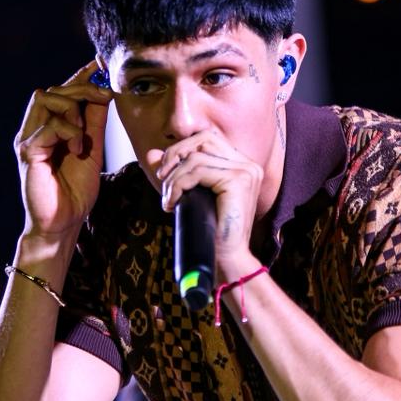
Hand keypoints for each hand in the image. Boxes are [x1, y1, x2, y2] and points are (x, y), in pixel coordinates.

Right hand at [14, 61, 112, 239]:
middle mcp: (35, 129)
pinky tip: (77, 149)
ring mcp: (28, 140)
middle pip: (51, 90)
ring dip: (71, 109)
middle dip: (81, 89)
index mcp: (50, 127)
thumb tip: (105, 93)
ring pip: (45, 100)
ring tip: (84, 134)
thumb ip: (94, 122)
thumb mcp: (92, 149)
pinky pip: (46, 127)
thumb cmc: (75, 190)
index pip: (61, 92)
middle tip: (104, 97)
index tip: (100, 64)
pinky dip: (68, 133)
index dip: (80, 76)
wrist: (63, 223)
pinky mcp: (27, 153)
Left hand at [148, 127, 262, 269]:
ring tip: (168, 199)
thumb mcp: (190, 196)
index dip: (182, 149)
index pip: (208, 140)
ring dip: (174, 177)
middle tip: (162, 178)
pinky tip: (172, 204)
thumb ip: (175, 172)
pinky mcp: (238, 181)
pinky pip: (197, 172)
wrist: (227, 260)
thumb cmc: (211, 233)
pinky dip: (177, 186)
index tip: (165, 172)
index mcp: (242, 166)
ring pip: (196, 157)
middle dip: (175, 155)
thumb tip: (152, 153)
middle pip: (203, 139)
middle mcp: (248, 165)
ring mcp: (246, 171)